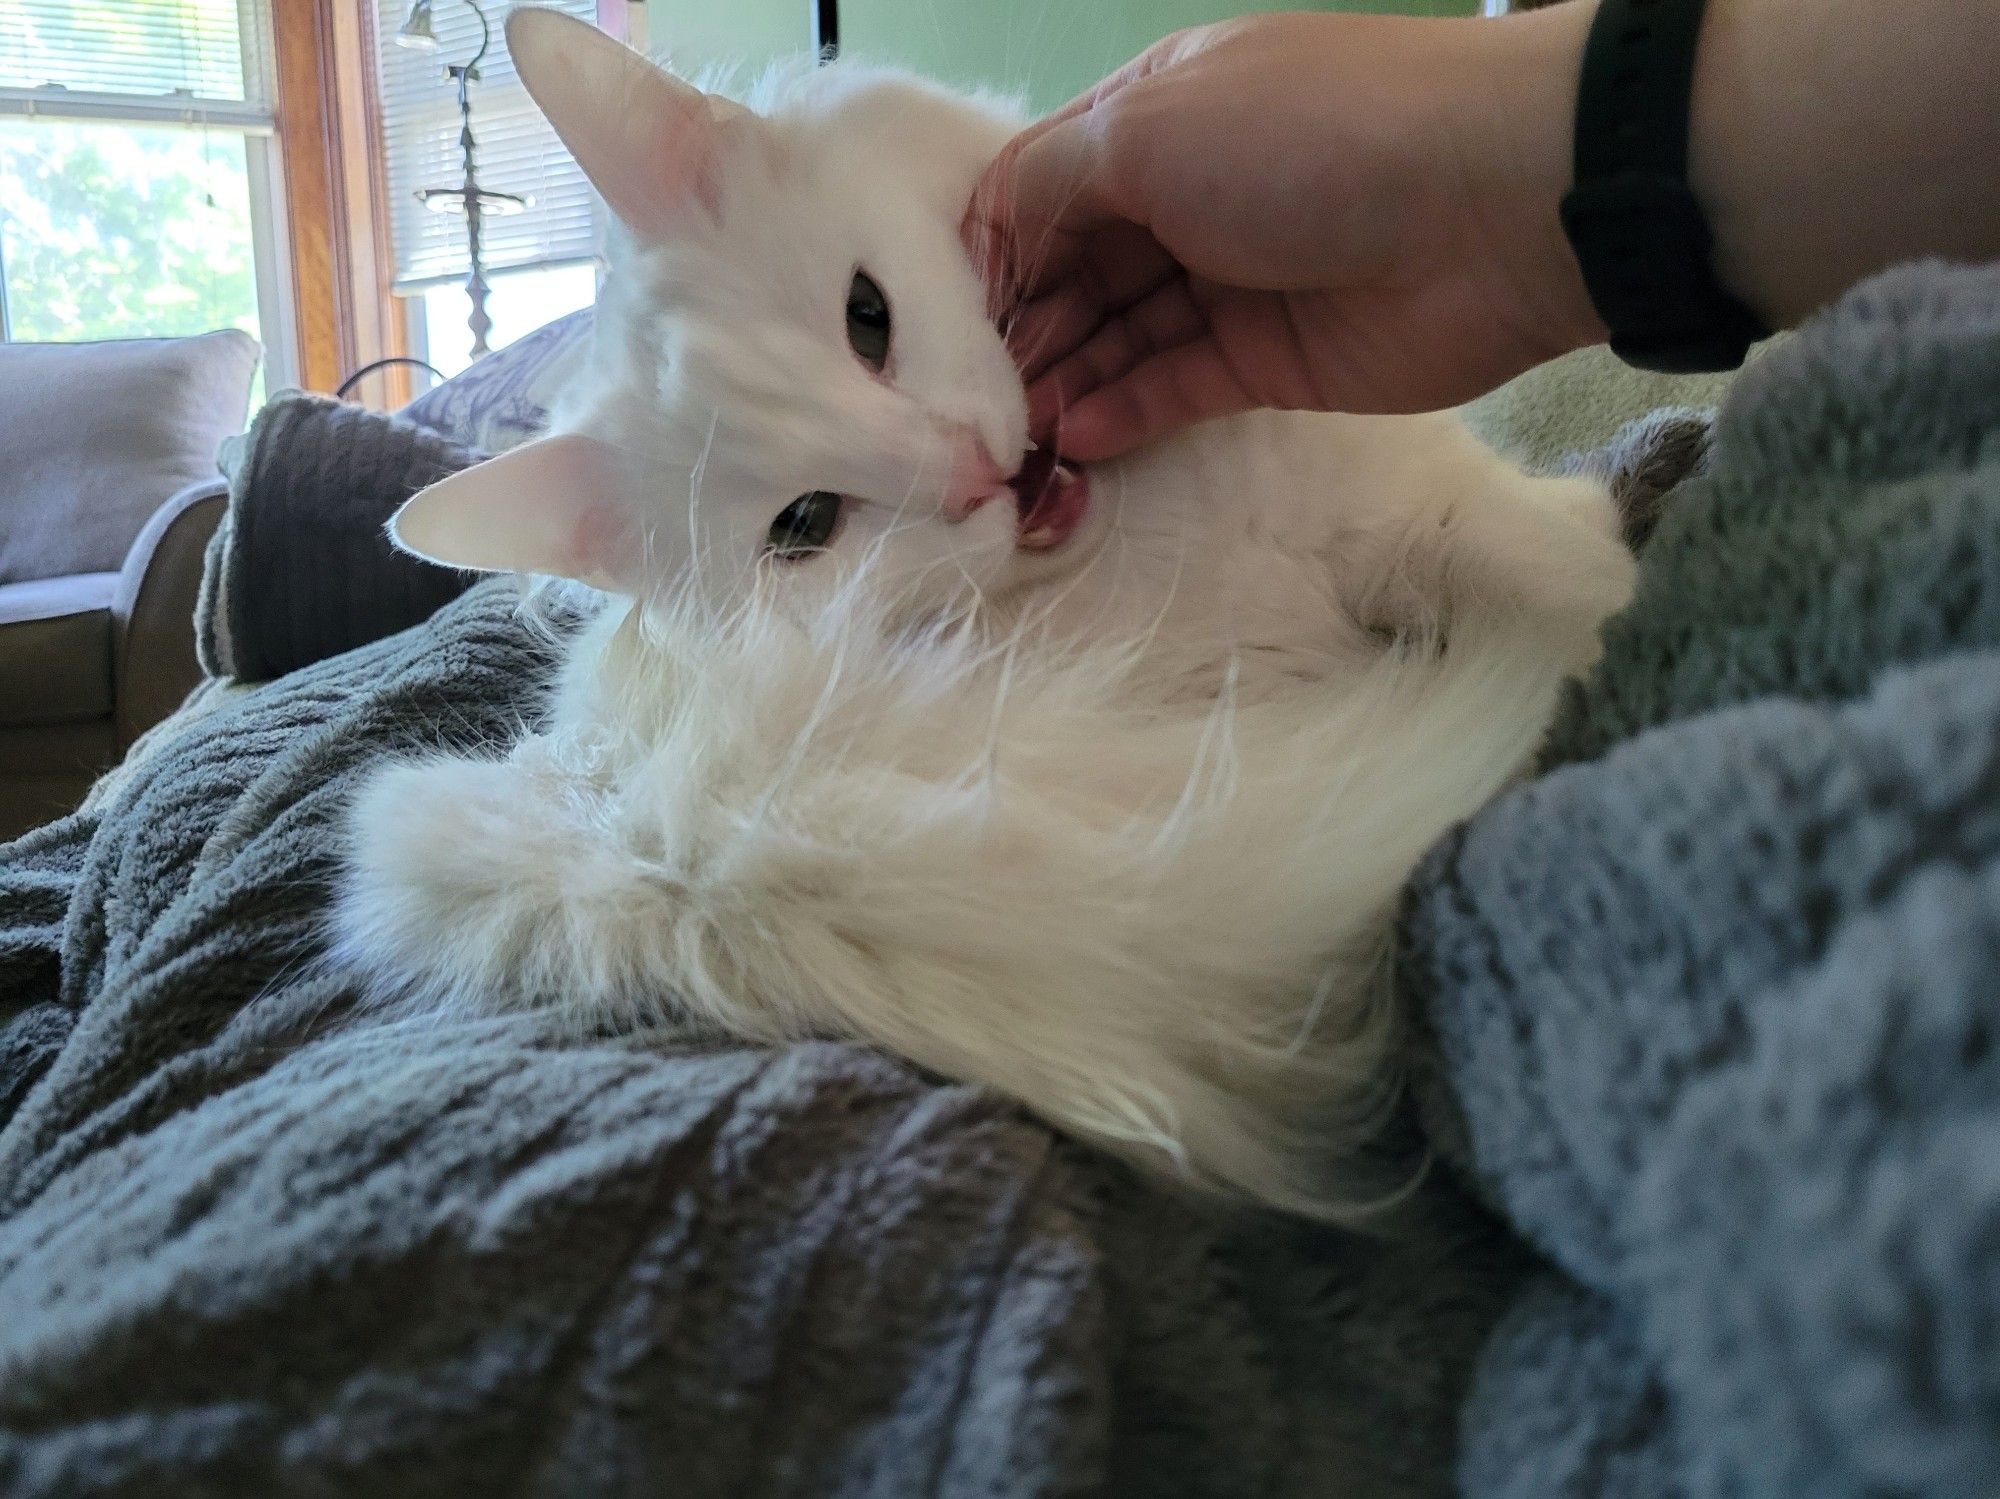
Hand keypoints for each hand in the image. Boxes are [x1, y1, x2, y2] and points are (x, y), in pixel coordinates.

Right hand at [964, 8, 1605, 461]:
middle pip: (1071, 272)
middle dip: (1020, 331)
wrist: (1491, 206)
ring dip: (1062, 380)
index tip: (944, 325)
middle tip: (971, 401)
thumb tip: (995, 251)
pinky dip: (1121, 411)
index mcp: (1148, 118)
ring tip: (1013, 433)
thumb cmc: (1305, 139)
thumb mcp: (1150, 129)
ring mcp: (1224, 281)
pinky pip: (1171, 388)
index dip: (990, 256)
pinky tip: (1075, 435)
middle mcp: (1179, 196)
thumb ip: (1052, 188)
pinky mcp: (1264, 360)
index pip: (1039, 192)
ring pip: (1116, 337)